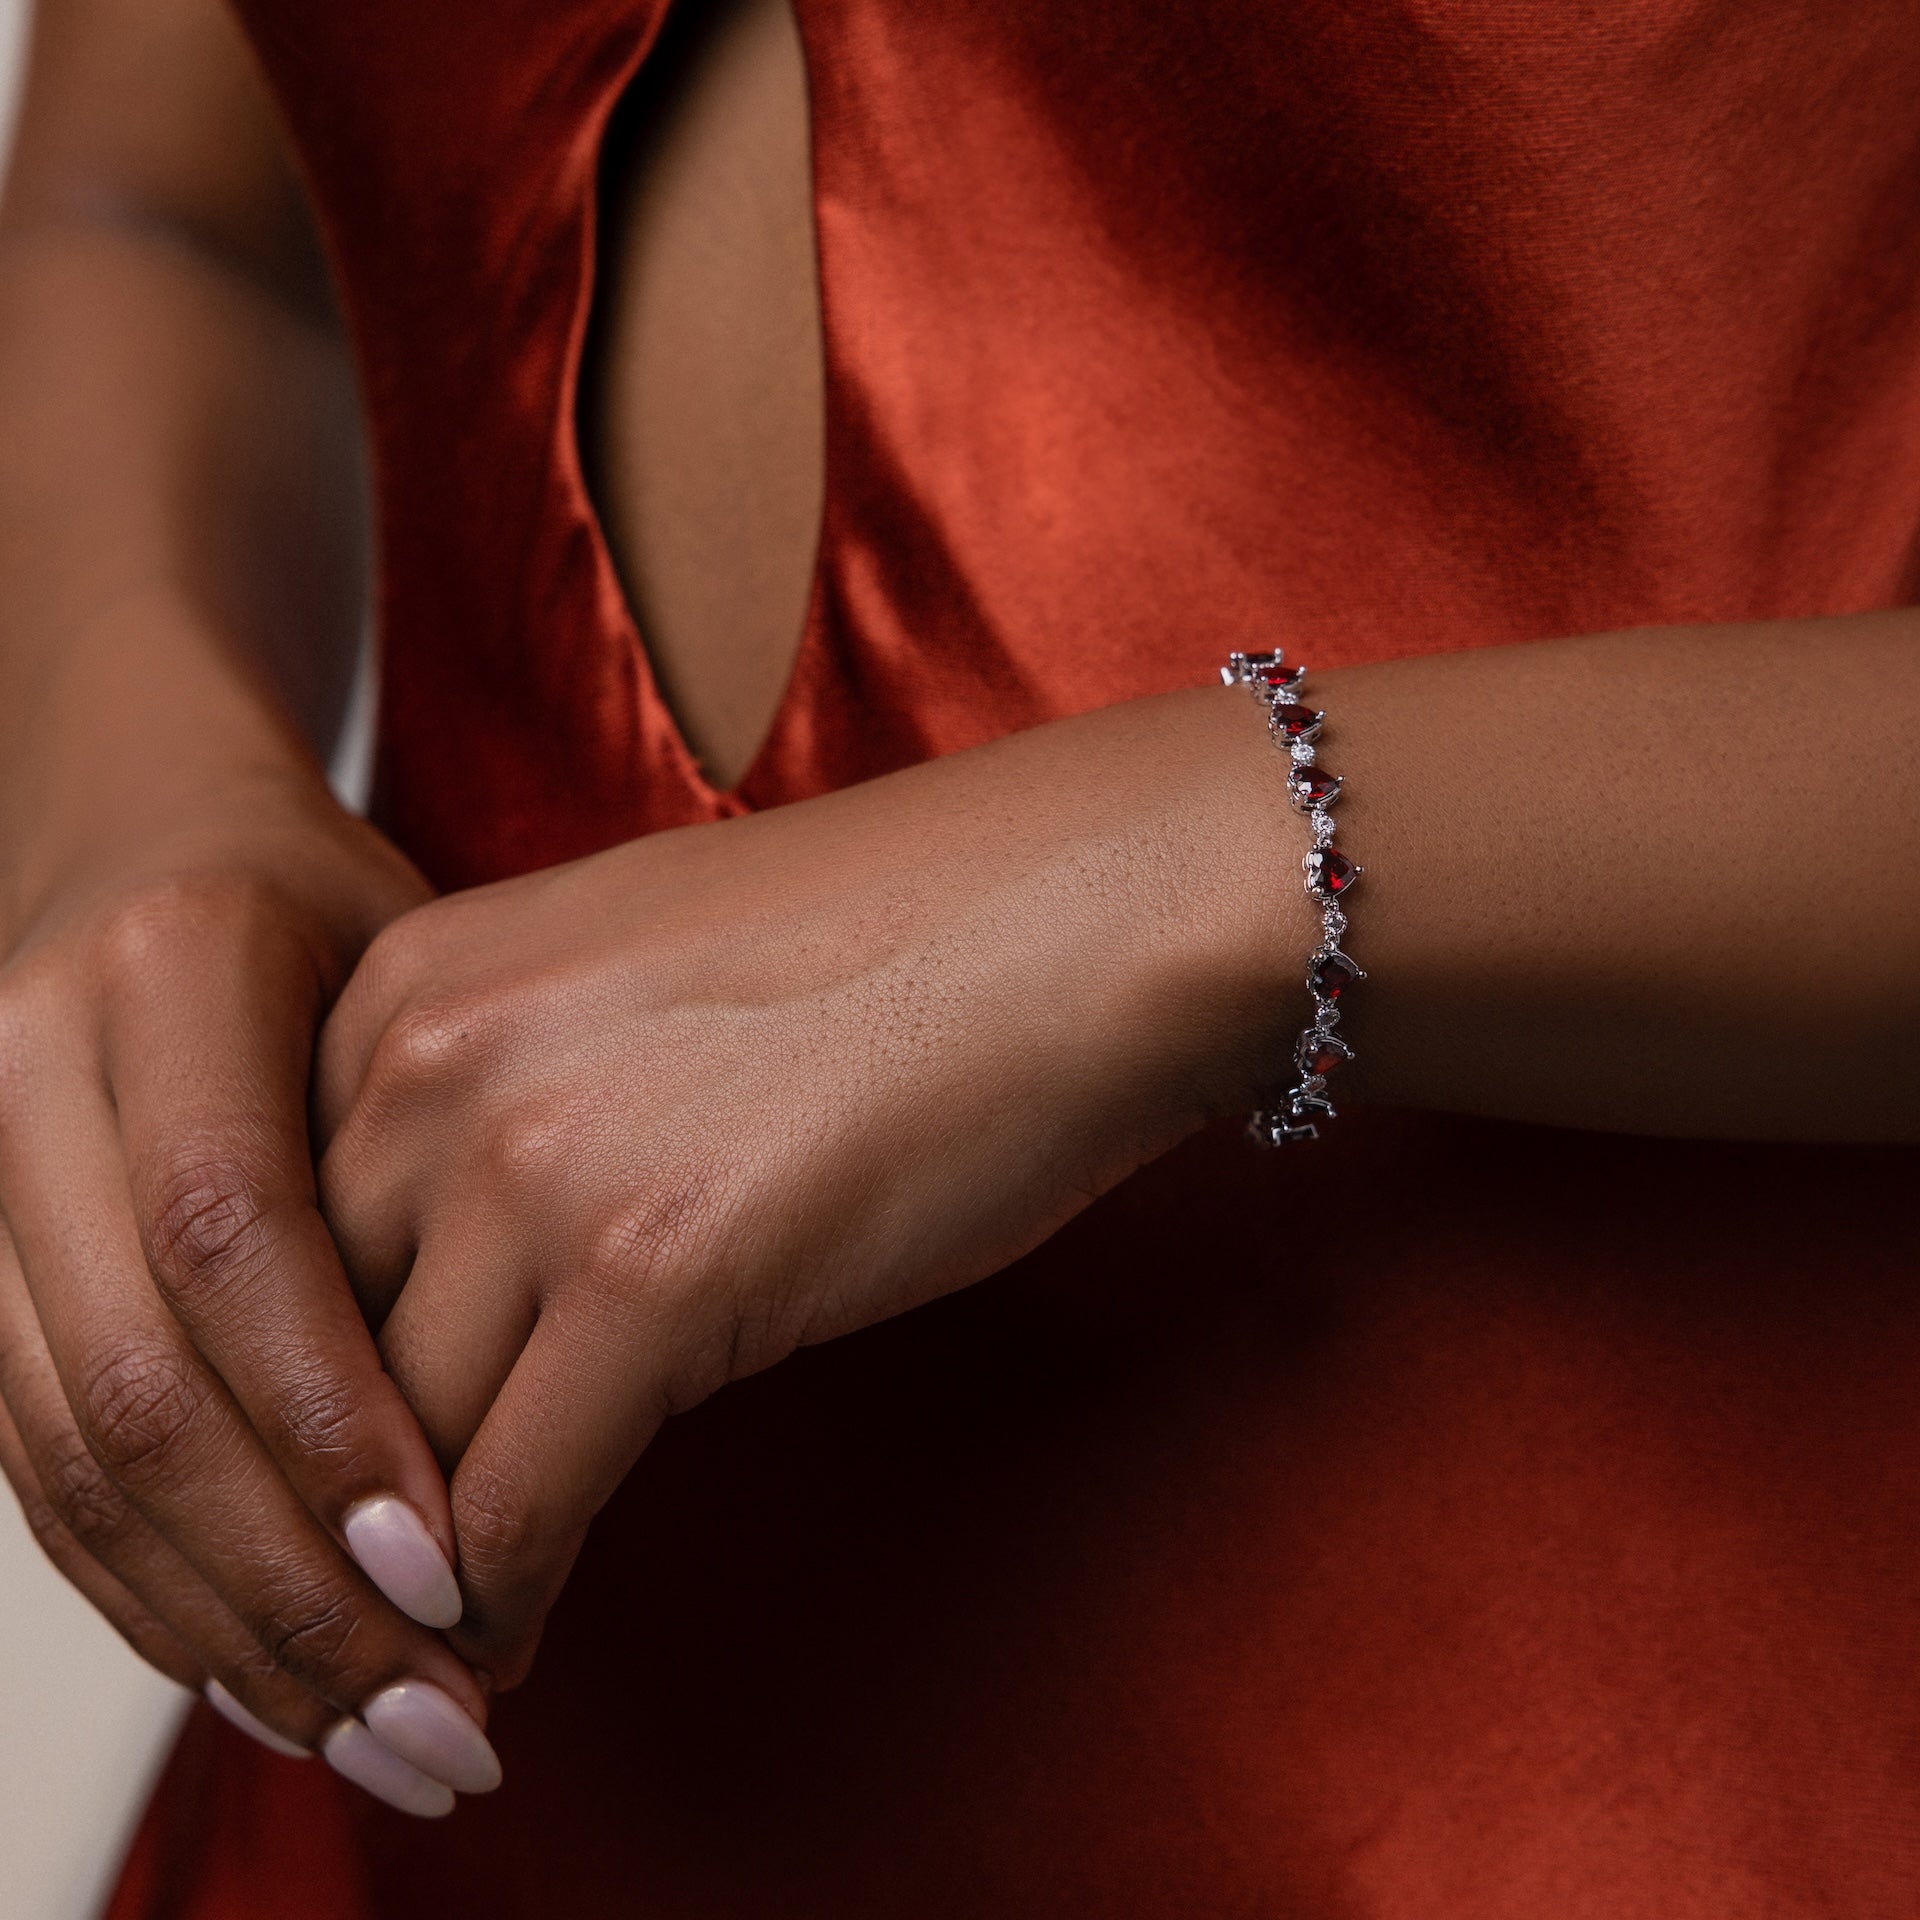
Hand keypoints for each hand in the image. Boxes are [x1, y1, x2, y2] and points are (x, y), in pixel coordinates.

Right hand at [0, 760, 498, 1810]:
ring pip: (68, 1456)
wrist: (143, 831)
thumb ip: (450, 1139)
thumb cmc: (324, 899)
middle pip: (138, 1380)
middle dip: (285, 1578)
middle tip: (432, 1717)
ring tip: (367, 1731)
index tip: (455, 1568)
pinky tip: (258, 1666)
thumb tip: (545, 1399)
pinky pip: (36, 1462)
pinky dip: (147, 1586)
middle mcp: (31, 1072)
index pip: (234, 1233)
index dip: (335, 1416)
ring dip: (219, 1623)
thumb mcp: (414, 957)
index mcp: (172, 972)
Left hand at [316, 688, 1304, 1685]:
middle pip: (303, 1358)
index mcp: (409, 984)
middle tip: (365, 1610)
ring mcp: (535, 1161)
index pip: (270, 1247)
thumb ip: (506, 1113)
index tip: (336, 1494)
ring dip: (408, 1582)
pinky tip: (525, 1640)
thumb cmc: (900, 951)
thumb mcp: (630, 993)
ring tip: (441, 1658)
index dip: (298, 1397)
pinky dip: (504, 1606)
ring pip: (387, 1457)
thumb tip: (466, 1296)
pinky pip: (513, 1507)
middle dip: (328, 1507)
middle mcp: (431, 1060)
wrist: (1079, 915)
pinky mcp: (653, 1271)